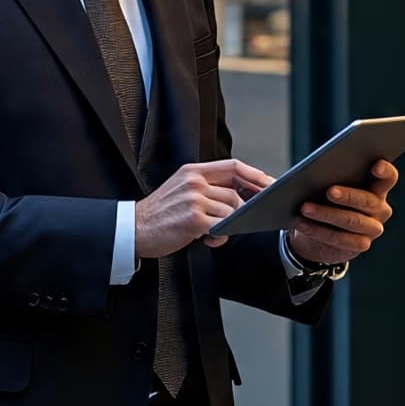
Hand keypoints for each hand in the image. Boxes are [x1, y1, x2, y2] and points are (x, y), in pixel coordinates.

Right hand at [135, 158, 273, 258]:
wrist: (134, 228)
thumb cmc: (160, 212)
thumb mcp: (181, 188)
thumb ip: (206, 186)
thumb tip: (238, 194)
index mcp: (193, 171)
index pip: (233, 166)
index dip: (255, 175)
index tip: (269, 184)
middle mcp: (195, 182)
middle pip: (235, 193)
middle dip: (240, 211)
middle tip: (233, 222)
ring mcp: (194, 199)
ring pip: (231, 211)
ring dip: (228, 226)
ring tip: (212, 232)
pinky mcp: (194, 219)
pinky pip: (222, 227)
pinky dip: (221, 236)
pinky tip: (209, 239)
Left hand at [288, 159, 397, 267]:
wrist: (316, 230)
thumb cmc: (323, 196)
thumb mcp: (326, 181)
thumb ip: (329, 171)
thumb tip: (316, 165)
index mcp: (376, 187)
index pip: (388, 177)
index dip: (385, 170)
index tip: (375, 163)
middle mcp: (380, 208)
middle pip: (368, 201)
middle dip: (348, 195)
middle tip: (329, 190)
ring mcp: (371, 229)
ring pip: (353, 222)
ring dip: (327, 214)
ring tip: (305, 207)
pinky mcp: (358, 246)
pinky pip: (339, 240)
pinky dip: (318, 230)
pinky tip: (301, 222)